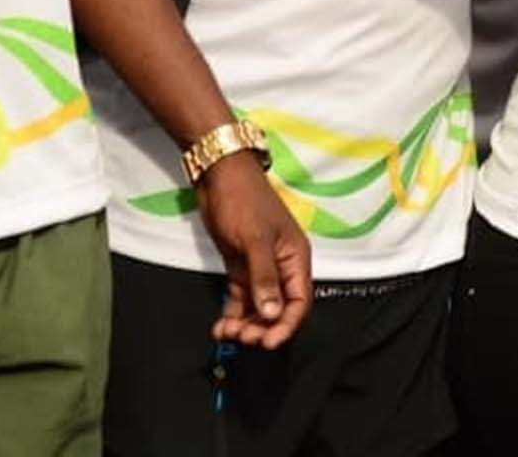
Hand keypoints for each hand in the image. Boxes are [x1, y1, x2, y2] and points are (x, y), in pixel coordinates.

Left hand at [196, 153, 313, 348]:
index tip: (268, 342)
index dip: (286, 325)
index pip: (299, 301)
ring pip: (259, 308)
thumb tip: (273, 313)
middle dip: (263, 327)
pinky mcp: (241, 268)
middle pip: (279, 309)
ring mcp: (260, 268)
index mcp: (295, 258)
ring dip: (246, 323)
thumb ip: (264, 277)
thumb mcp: (255, 239)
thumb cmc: (243, 200)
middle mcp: (281, 267)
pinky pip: (241, 300)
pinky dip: (233, 314)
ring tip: (227, 331)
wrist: (219, 176)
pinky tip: (220, 325)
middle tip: (242, 337)